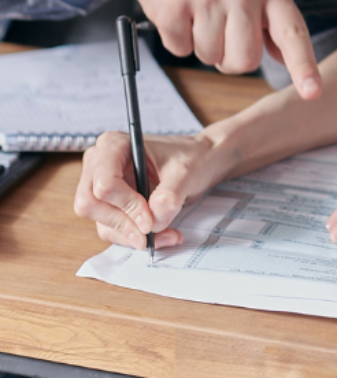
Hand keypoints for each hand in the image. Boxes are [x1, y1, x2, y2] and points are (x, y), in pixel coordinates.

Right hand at [74, 130, 220, 249]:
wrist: (199, 162)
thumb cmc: (190, 157)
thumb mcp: (185, 172)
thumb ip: (169, 195)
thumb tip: (153, 221)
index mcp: (113, 145)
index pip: (104, 183)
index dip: (126, 205)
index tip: (150, 219)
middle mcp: (100, 164)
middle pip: (91, 205)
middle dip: (123, 224)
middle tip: (152, 233)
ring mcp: (101, 186)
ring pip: (102, 223)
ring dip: (133, 235)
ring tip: (167, 233)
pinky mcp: (110, 205)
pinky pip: (113, 230)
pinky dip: (135, 237)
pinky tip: (161, 234)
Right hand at [114, 0, 320, 92]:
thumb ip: (270, 20)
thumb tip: (286, 57)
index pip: (292, 31)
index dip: (303, 65)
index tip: (312, 92)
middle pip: (245, 60)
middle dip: (229, 57)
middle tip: (218, 28)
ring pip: (211, 58)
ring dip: (200, 45)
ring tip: (196, 12)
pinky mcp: (174, 4)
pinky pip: (180, 50)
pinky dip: (176, 39)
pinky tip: (178, 11)